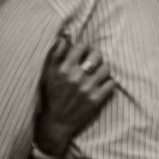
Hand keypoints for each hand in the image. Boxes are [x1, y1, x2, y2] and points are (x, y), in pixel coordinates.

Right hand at [34, 35, 115, 155]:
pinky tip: (101, 85)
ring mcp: (88, 89)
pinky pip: (111, 83)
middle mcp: (76, 77)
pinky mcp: (96, 100)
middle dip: (96, 55)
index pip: (81, 46)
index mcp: (63, 69)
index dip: (84, 47)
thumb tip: (64, 37)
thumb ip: (55, 54)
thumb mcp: (48, 74)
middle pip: (97, 55)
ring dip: (103, 69)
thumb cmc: (52, 95)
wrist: (57, 122)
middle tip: (94, 60)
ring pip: (106, 68)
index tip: (84, 52)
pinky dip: (108, 83)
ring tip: (97, 73)